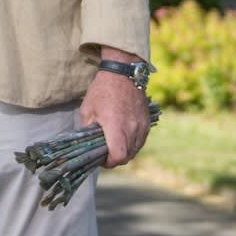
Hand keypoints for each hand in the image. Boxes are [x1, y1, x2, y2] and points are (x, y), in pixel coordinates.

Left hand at [79, 48, 150, 167]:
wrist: (123, 73)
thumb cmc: (102, 89)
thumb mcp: (87, 109)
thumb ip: (88, 129)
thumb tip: (88, 144)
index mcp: (115, 126)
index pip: (118, 156)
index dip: (108, 162)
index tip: (101, 159)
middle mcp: (132, 128)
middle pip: (127, 156)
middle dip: (115, 158)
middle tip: (106, 153)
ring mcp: (142, 126)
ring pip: (135, 150)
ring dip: (125, 151)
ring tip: (115, 144)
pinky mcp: (147, 122)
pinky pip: (141, 141)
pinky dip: (133, 143)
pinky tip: (124, 137)